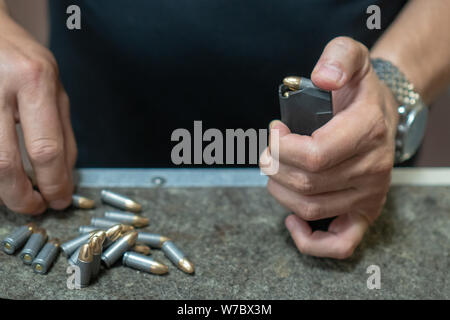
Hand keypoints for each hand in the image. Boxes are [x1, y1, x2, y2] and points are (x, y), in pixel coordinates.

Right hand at [0, 11, 75, 213]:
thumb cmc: (23, 60)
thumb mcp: (55, 89)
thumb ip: (64, 132)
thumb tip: (67, 176)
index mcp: (35, 82)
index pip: (47, 149)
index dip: (55, 184)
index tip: (60, 200)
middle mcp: (0, 89)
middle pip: (5, 164)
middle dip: (22, 197)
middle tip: (35, 207)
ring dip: (3, 189)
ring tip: (19, 195)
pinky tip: (4, 176)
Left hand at [260, 36, 398, 258]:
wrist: (382, 114)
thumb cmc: (358, 92)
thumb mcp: (352, 58)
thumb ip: (339, 57)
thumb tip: (323, 77)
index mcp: (367, 131)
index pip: (314, 156)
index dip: (281, 147)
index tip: (274, 132)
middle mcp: (372, 168)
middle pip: (306, 184)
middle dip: (274, 167)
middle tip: (269, 151)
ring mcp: (369, 194)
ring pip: (310, 209)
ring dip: (280, 192)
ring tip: (275, 171)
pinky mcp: (365, 212)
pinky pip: (340, 244)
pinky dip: (310, 242)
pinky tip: (292, 220)